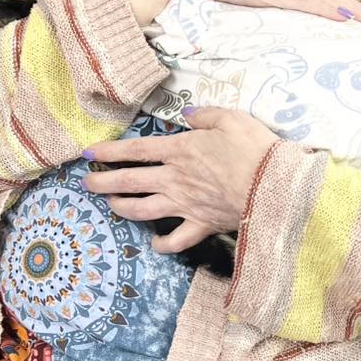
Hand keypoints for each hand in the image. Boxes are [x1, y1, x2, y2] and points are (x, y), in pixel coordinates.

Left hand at [82, 107, 278, 254]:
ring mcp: (185, 205)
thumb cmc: (254, 149)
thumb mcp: (231, 119)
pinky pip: (175, 240)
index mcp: (180, 150)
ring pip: (142, 210)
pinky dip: (162, 244)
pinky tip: (154, 244)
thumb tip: (188, 115)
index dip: (108, 151)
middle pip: (129, 181)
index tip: (88, 153)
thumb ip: (206, 115)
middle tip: (86, 184)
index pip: (135, 150)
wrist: (275, 186)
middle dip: (103, 183)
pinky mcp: (201, 225)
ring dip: (121, 208)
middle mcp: (174, 179)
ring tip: (110, 206)